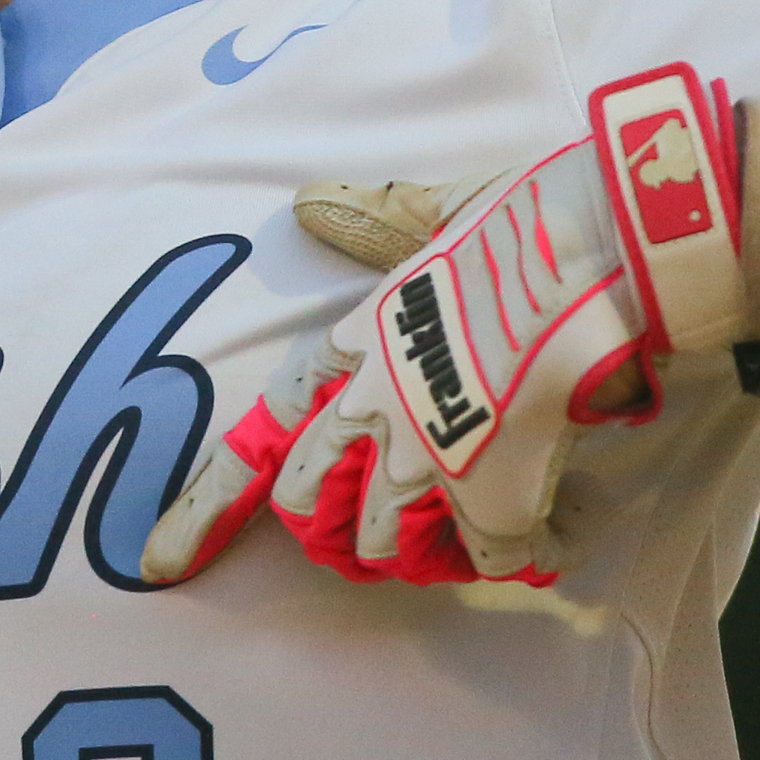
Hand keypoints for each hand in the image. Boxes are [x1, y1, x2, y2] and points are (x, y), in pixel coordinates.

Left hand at [146, 63, 744, 586]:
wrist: (596, 253)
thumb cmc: (521, 222)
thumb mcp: (431, 213)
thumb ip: (375, 218)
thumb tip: (308, 199)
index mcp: (356, 340)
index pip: (265, 426)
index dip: (207, 501)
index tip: (163, 559)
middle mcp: (374, 406)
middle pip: (306, 499)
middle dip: (325, 527)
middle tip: (365, 539)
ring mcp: (427, 455)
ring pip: (383, 539)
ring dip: (413, 548)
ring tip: (458, 534)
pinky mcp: (493, 494)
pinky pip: (489, 554)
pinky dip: (520, 550)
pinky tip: (553, 531)